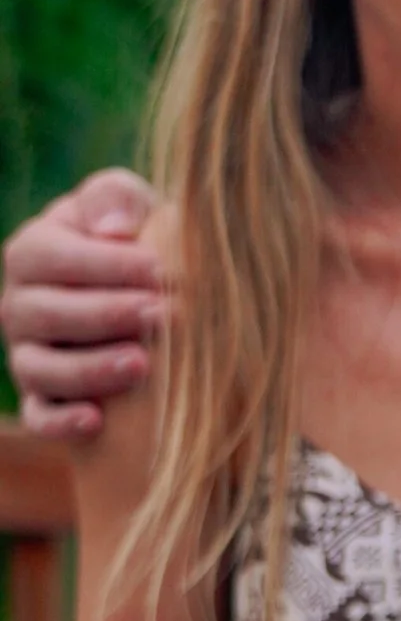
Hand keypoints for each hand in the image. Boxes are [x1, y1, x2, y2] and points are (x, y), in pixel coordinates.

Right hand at [3, 171, 164, 437]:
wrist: (157, 289)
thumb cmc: (141, 237)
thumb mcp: (129, 204)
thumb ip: (116, 198)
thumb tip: (114, 230)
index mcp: (32, 251)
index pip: (49, 257)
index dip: (104, 265)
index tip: (160, 270)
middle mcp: (19, 304)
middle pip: (42, 314)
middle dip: (104, 315)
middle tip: (161, 314)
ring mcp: (27, 354)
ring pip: (38, 369)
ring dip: (88, 370)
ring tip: (142, 365)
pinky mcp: (43, 398)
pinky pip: (39, 416)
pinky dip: (60, 422)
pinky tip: (96, 421)